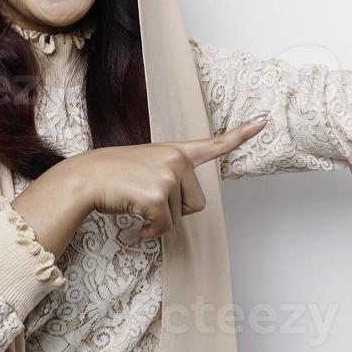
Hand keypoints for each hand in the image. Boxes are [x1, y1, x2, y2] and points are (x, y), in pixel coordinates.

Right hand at [63, 116, 268, 238]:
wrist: (87, 177)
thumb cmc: (115, 175)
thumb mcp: (148, 166)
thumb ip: (171, 176)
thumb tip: (183, 205)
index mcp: (176, 151)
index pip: (214, 143)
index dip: (242, 134)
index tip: (264, 120)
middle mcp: (177, 160)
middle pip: (196, 203)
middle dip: (174, 210)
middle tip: (148, 198)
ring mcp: (168, 176)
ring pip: (178, 216)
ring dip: (159, 220)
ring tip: (137, 204)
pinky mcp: (157, 196)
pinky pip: (165, 226)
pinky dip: (152, 231)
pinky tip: (138, 223)